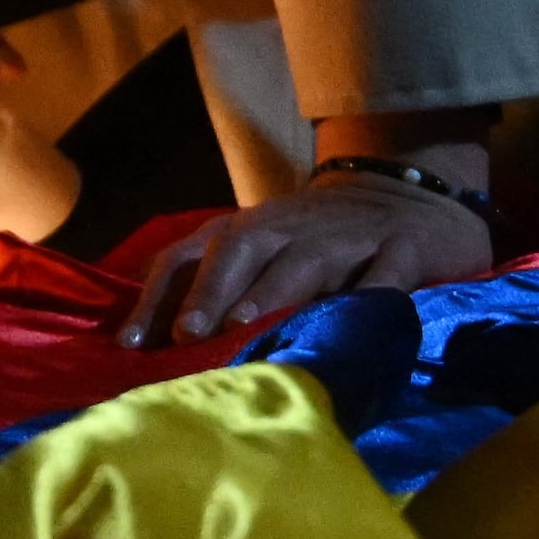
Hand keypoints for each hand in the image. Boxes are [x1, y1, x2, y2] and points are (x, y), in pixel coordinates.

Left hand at [122, 159, 495, 348]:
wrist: (405, 197)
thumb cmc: (315, 240)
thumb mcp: (261, 252)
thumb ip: (212, 283)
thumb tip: (145, 341)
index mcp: (248, 229)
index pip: (190, 253)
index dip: (160, 293)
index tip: (132, 341)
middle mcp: (290, 226)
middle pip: (242, 247)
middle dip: (209, 289)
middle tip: (187, 333)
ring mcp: (347, 235)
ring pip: (305, 258)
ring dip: (273, 289)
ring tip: (246, 325)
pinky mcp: (403, 248)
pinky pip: (387, 270)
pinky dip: (375, 290)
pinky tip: (359, 315)